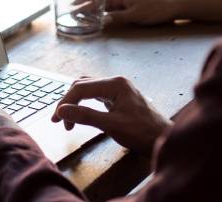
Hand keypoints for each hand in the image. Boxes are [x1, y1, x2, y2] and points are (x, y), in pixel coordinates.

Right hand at [51, 76, 169, 152]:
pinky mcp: (119, 97)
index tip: (57, 120)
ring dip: (76, 102)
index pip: (81, 88)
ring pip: (88, 89)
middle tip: (60, 121)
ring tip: (68, 119)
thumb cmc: (143, 133)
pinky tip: (82, 114)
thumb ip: (85, 116)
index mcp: (115, 84)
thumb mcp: (111, 125)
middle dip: (69, 102)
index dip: (65, 103)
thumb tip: (62, 111)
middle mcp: (116, 82)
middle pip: (82, 85)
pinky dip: (85, 104)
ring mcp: (118, 89)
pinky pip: (96, 95)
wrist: (164, 140)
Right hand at [73, 0, 180, 25]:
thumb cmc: (155, 10)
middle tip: (74, 11)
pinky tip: (102, 15)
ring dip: (94, 7)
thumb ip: (118, 17)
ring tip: (84, 14)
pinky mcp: (132, 3)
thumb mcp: (135, 16)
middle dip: (86, 3)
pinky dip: (104, 10)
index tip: (72, 5)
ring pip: (106, 2)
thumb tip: (101, 20)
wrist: (174, 6)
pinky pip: (114, 6)